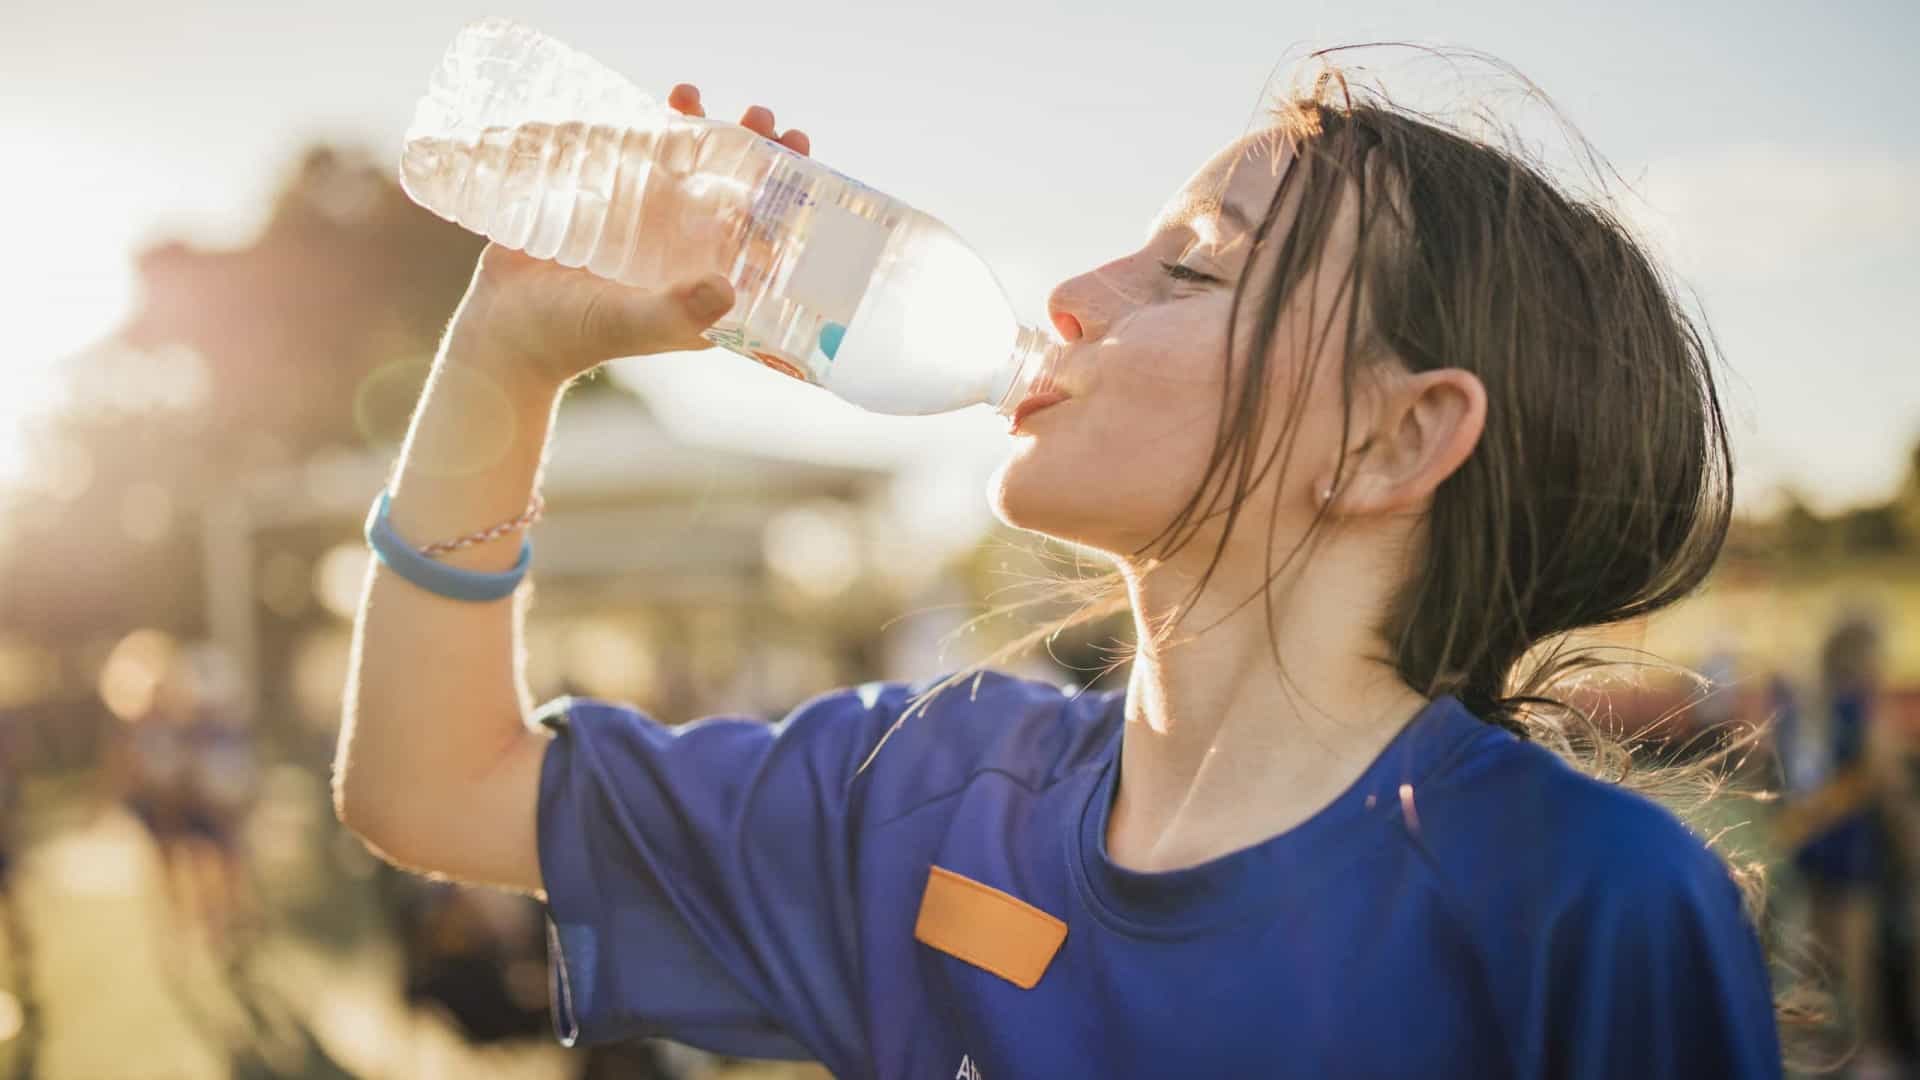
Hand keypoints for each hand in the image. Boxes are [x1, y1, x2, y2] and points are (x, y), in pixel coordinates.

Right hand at [450, 85, 813, 386]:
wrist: (505, 328)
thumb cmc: (573, 336)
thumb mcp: (631, 325)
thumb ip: (678, 312)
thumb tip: (728, 287)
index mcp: (709, 286)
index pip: (763, 237)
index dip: (788, 199)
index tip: (801, 160)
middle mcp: (686, 253)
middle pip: (733, 192)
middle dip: (753, 152)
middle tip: (762, 118)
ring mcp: (649, 225)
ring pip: (689, 167)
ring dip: (704, 129)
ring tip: (696, 96)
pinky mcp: (610, 203)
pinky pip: (641, 157)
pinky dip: (654, 126)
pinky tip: (663, 102)